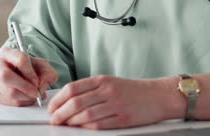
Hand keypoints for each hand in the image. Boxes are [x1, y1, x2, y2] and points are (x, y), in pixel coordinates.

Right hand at [0, 47, 58, 106]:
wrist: (17, 74)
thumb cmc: (28, 68)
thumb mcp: (41, 66)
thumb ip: (47, 73)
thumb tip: (41, 85)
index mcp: (7, 52)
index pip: (19, 60)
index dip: (30, 73)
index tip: (37, 81)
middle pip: (6, 76)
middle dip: (25, 87)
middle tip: (36, 93)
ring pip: (8, 92)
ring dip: (25, 97)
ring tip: (33, 95)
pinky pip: (8, 102)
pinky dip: (21, 103)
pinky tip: (26, 98)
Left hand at [47, 75, 174, 128]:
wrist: (158, 96)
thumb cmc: (133, 90)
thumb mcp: (110, 83)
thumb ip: (91, 90)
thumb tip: (67, 101)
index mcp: (102, 80)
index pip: (72, 88)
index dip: (58, 99)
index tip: (51, 107)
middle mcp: (108, 91)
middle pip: (76, 102)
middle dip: (60, 113)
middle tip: (54, 119)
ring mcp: (116, 105)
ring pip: (85, 115)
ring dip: (71, 122)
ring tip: (65, 125)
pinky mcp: (123, 119)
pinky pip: (100, 125)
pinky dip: (87, 128)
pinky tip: (82, 129)